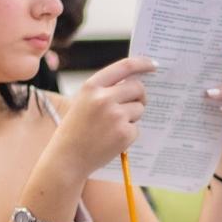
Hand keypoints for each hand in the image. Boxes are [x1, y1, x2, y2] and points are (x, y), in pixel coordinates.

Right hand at [50, 57, 154, 177]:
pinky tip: (111, 140)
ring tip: (111, 127)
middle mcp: (104, 98)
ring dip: (132, 116)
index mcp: (92, 86)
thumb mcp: (83, 101)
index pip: (125, 66)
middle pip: (138, 88)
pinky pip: (136, 128)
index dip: (142, 63)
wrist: (67, 158)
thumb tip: (135, 83)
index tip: (154, 65)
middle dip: (140, 96)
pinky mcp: (124, 133)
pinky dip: (128, 133)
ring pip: (139, 108)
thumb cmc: (75, 129)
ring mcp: (116, 116)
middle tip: (134, 104)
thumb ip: (105, 90)